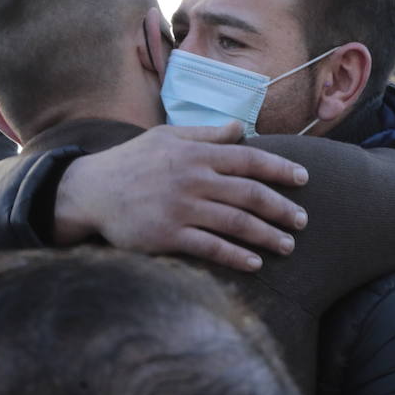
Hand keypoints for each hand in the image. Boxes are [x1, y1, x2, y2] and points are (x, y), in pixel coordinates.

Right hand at [53, 122, 308, 271]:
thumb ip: (206, 134)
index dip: (280, 169)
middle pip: (249, 194)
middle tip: (303, 221)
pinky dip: (236, 256)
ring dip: (267, 235)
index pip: (248, 159)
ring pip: (236, 223)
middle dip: (281, 208)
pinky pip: (210, 247)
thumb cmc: (132, 161)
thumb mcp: (167, 137)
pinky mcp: (167, 235)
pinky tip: (255, 263)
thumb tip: (241, 130)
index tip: (304, 179)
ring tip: (288, 245)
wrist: (90, 191)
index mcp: (195, 153)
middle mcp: (192, 179)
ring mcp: (180, 208)